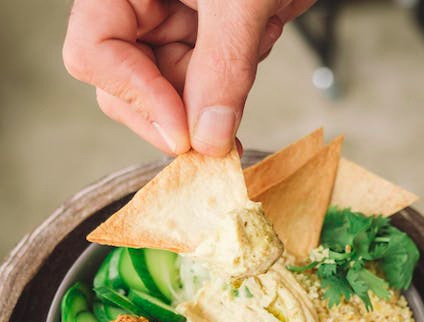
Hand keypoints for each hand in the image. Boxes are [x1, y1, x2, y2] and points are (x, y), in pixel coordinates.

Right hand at [63, 0, 314, 155]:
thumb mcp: (241, 0)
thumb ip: (222, 68)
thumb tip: (207, 141)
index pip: (94, 52)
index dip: (136, 97)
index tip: (183, 133)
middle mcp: (140, 4)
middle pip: (128, 86)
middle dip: (181, 110)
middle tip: (219, 134)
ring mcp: (171, 21)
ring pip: (174, 94)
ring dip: (221, 90)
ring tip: (260, 37)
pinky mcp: (204, 36)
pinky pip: (208, 84)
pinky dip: (240, 76)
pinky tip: (264, 33)